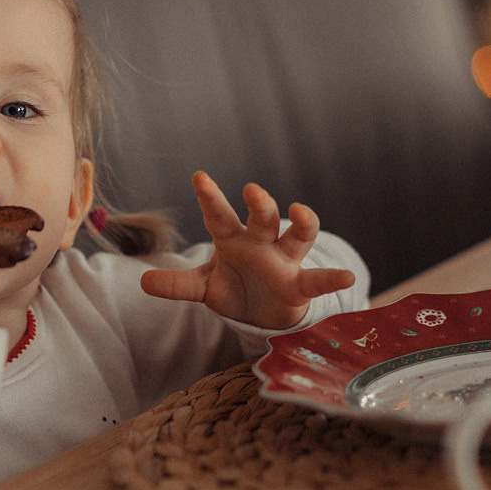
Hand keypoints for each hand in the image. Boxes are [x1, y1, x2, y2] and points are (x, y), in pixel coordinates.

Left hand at [140, 171, 354, 329]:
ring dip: (302, 223)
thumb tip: (143, 282)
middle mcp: (261, 243)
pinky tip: (347, 279)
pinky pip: (317, 280)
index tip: (199, 177)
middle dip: (260, 204)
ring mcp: (283, 261)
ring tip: (300, 211)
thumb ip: (178, 285)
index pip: (219, 216)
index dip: (210, 197)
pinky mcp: (299, 285)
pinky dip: (332, 279)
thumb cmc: (234, 288)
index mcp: (233, 240)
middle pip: (263, 218)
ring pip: (297, 236)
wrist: (262, 313)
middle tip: (252, 191)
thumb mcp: (203, 288)